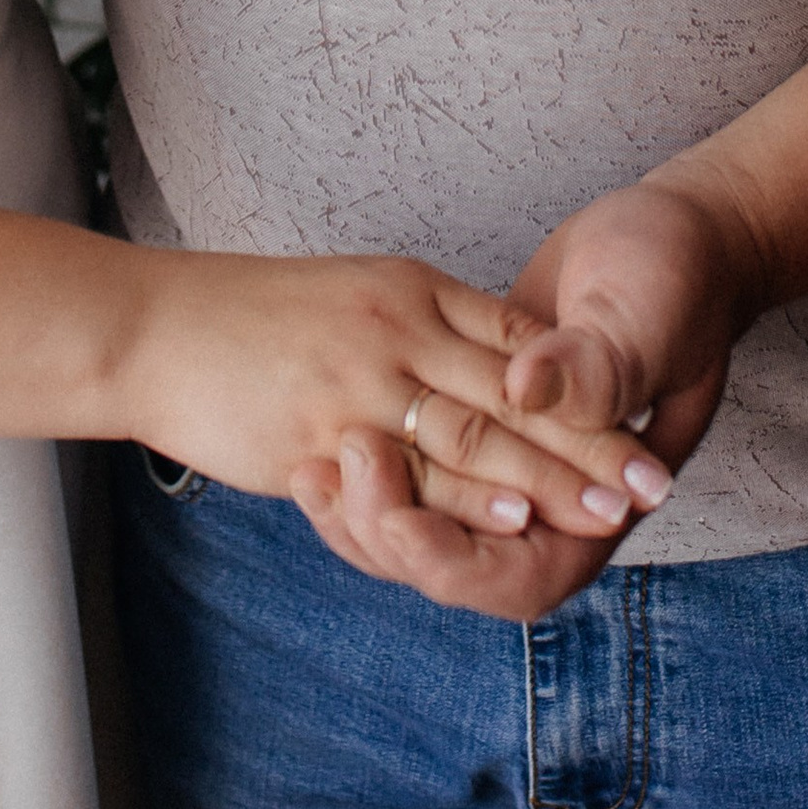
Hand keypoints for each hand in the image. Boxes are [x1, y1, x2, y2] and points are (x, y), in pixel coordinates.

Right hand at [122, 250, 667, 551]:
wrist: (153, 321)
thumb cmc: (247, 317)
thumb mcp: (353, 294)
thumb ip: (418, 328)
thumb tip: (479, 361)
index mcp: (412, 288)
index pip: (520, 337)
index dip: (584, 383)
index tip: (649, 414)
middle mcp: (399, 325)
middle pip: (515, 391)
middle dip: (590, 441)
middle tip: (654, 480)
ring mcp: (361, 377)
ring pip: (476, 431)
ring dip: (551, 477)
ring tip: (612, 510)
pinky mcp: (324, 429)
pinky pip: (409, 469)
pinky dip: (471, 496)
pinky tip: (515, 519)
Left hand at [286, 167, 764, 620]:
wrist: (669, 240)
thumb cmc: (675, 276)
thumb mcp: (644, 315)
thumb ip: (592, 367)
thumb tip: (524, 393)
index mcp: (606, 502)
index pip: (519, 576)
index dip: (453, 559)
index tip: (398, 521)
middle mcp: (553, 503)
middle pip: (453, 562)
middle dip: (384, 529)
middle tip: (326, 470)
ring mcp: (508, 470)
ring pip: (424, 528)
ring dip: (362, 512)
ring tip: (307, 468)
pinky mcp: (471, 425)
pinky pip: (411, 481)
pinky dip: (364, 477)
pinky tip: (308, 455)